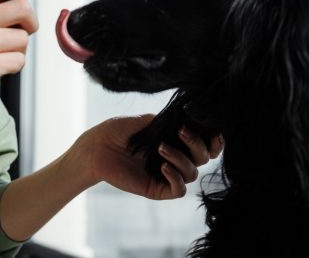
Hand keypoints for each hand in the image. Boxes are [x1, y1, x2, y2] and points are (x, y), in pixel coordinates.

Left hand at [74, 114, 222, 199]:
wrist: (95, 147)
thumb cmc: (116, 131)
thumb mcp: (144, 120)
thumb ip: (167, 121)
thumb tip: (188, 119)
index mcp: (174, 141)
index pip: (204, 145)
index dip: (214, 140)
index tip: (214, 131)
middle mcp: (174, 158)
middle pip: (203, 158)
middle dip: (197, 144)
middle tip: (181, 132)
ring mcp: (166, 174)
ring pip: (192, 173)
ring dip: (181, 158)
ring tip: (160, 148)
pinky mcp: (156, 188)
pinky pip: (179, 190)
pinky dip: (176, 178)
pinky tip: (163, 166)